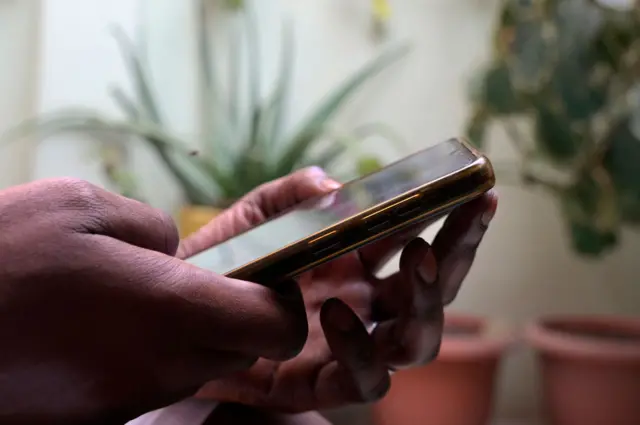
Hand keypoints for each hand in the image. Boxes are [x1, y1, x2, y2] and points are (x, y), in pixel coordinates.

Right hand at [0, 178, 307, 424]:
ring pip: (201, 366)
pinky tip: (107, 323)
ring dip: (192, 332)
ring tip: (140, 296)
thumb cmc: (0, 255)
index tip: (266, 277)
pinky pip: (156, 380)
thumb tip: (176, 254)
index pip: (277, 326)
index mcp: (171, 308)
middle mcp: (163, 364)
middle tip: (200, 278)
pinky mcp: (102, 413)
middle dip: (238, 314)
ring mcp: (132, 396)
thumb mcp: (81, 206)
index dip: (284, 304)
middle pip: (243, 349)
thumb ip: (152, 228)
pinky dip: (153, 352)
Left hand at [178, 167, 497, 412]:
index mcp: (356, 267)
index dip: (455, 224)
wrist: (169, 311)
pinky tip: (339, 312)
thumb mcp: (254, 218)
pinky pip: (361, 382)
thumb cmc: (219, 264)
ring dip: (427, 305)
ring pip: (415, 344)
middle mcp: (362, 307)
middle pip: (433, 294)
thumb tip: (334, 185)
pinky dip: (360, 350)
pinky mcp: (316, 384)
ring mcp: (345, 347)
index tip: (480, 194)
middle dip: (457, 259)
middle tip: (461, 223)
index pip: (419, 246)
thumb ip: (293, 196)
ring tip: (416, 259)